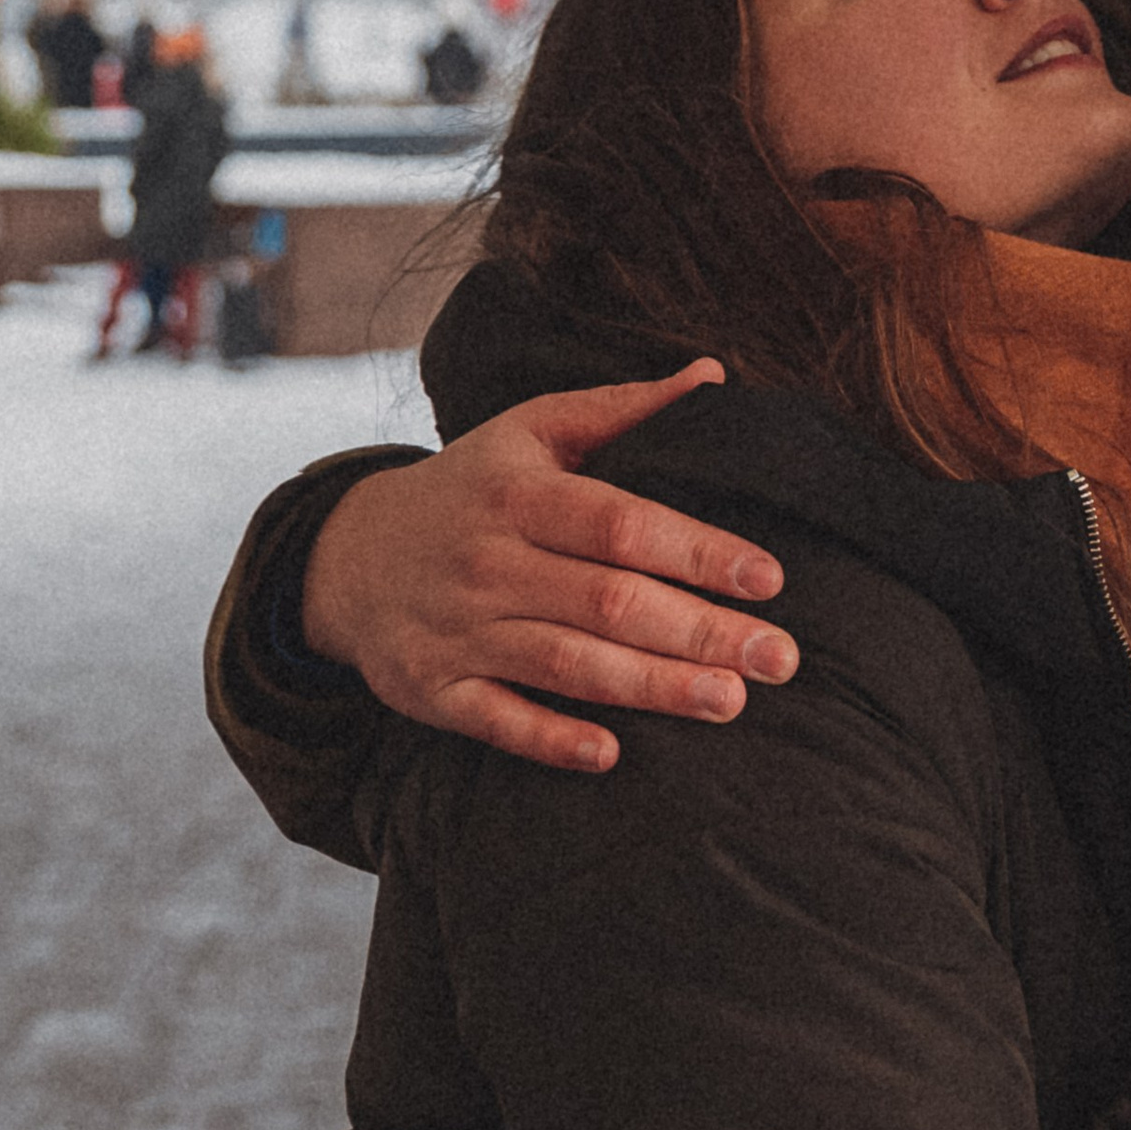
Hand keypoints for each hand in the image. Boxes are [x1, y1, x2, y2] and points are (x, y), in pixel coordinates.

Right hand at [302, 363, 796, 773]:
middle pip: (608, 603)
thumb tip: (712, 374)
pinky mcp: (433, 691)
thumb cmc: (473, 486)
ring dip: (653, 689)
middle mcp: (489, 562)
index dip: (699, 551)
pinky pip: (496, 722)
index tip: (770, 579)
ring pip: (567, 667)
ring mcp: (459, 630)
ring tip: (731, 701)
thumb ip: (622, 407)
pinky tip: (614, 755)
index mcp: (520, 493)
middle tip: (780, 659)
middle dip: (701, 633)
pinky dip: (552, 740)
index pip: (624, 524)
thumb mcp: (533, 427)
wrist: (350, 553)